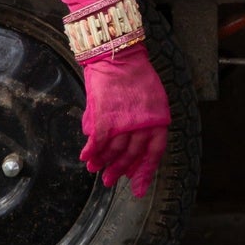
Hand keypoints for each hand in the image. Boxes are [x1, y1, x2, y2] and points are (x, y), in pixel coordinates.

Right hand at [79, 46, 171, 197]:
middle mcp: (144, 123)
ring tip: (95, 169)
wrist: (119, 56)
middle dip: (119, 170)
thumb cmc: (136, 76)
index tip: (137, 189)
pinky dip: (91, 152)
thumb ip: (143, 124)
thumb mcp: (150, 100)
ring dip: (103, 162)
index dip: (144, 172)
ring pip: (114, 150)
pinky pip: (98, 142)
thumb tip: (131, 148)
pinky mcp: (106, 117)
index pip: (154, 152)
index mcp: (158, 118)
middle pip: (131, 154)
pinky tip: (85, 158)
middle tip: (109, 181)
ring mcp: (124, 121)